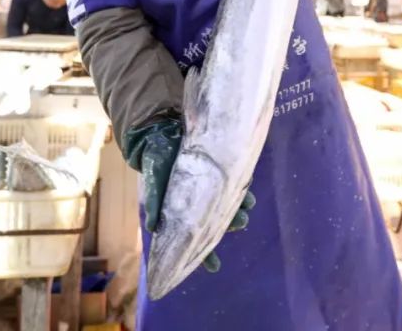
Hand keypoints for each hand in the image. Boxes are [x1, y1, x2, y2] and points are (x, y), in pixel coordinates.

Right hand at [124, 119, 255, 273]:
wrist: (162, 133)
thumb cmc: (156, 163)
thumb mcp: (153, 183)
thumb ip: (154, 203)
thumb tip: (153, 227)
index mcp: (184, 212)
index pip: (196, 239)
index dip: (205, 255)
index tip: (215, 268)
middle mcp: (201, 203)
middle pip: (220, 221)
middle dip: (232, 224)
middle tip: (241, 222)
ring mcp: (213, 187)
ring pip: (230, 204)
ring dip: (240, 207)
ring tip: (248, 205)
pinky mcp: (221, 169)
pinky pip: (234, 181)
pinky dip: (242, 186)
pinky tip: (247, 186)